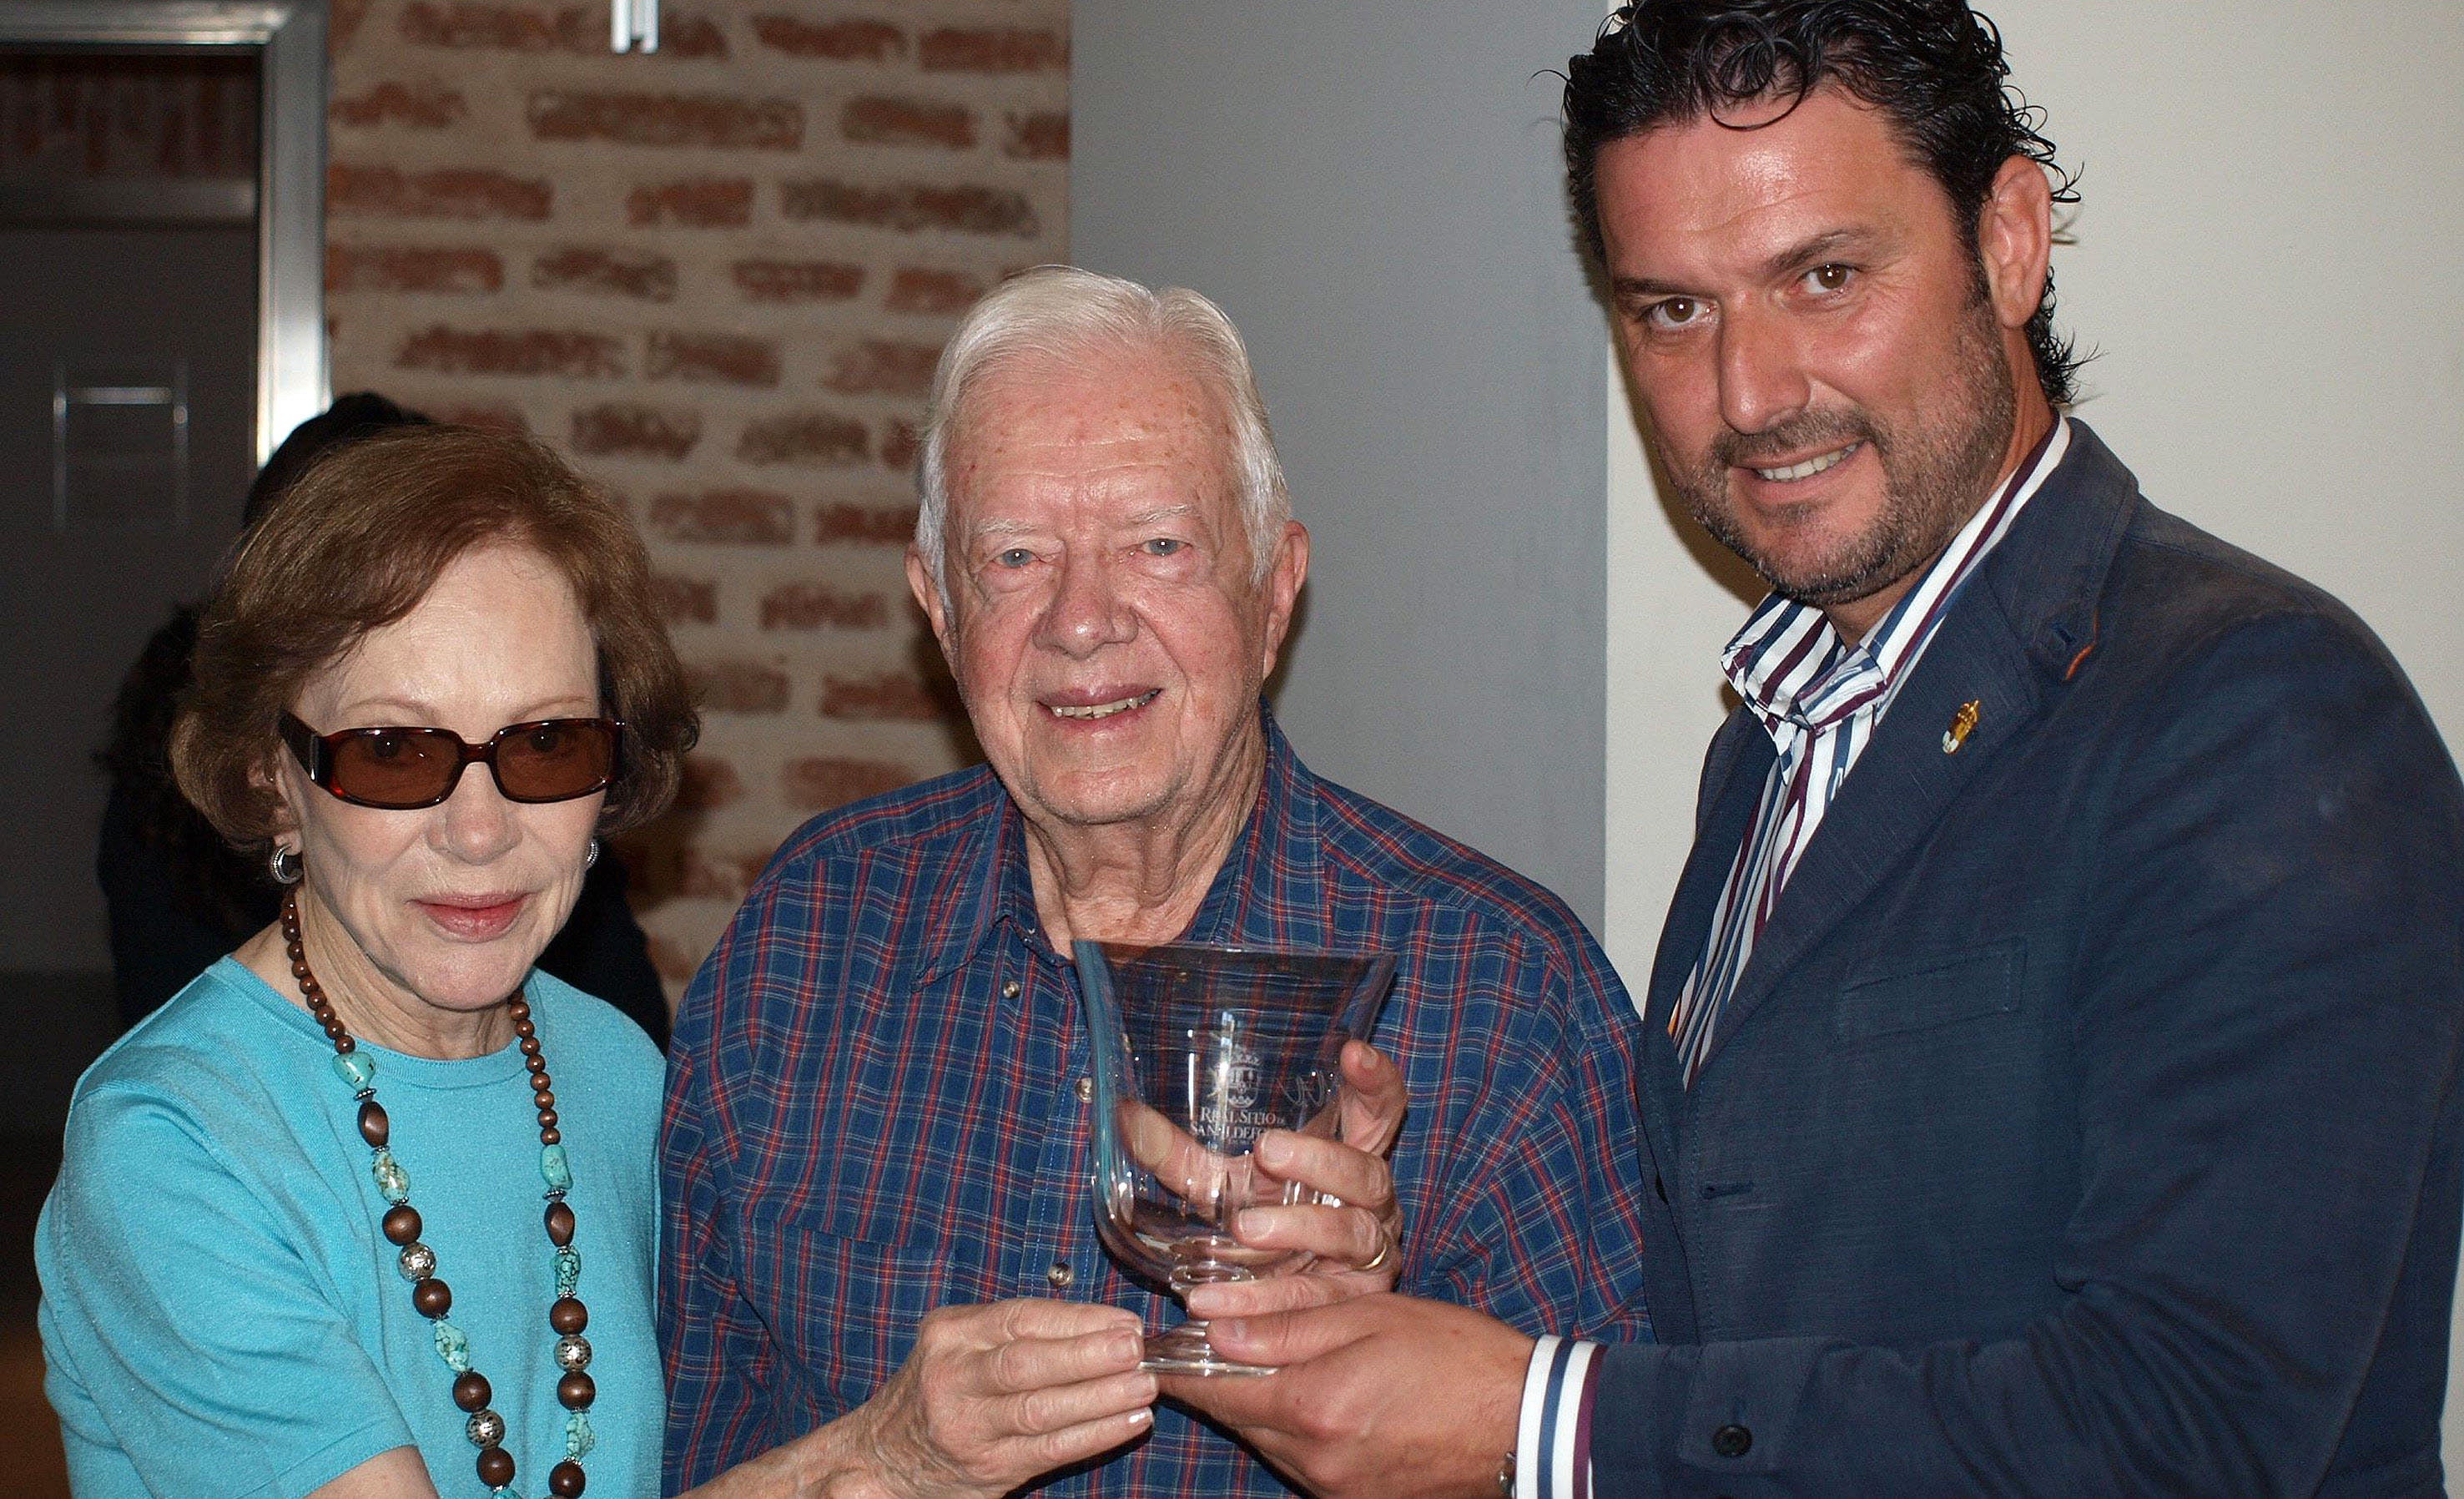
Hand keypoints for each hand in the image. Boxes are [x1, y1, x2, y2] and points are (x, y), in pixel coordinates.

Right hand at [837, 1299, 1155, 1498]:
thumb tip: (1108, 1324)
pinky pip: (1048, 1450)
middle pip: (1027, 1363)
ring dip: (1100, 1398)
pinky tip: (1130, 1421)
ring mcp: (967, 1427)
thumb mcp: (963, 1344)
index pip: (1022, 1319)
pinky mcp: (986, 1468)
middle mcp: (953, 1377)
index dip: (1079, 1319)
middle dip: (1088, 1355)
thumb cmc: (942, 1388)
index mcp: (951, 1334)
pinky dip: (1094, 1435)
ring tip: (1144, 1385)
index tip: (1124, 1321)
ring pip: (1040, 1410)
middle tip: (1136, 1349)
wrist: (883, 1455)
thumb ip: (1020, 1332)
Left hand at [1158, 1293, 1529, 1498]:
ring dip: (1266, 1407)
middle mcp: (1315, 1460)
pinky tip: (1331, 1401)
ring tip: (1290, 1365)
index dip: (1184, 1365)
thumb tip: (1213, 1328)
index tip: (1165, 1346)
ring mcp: (1336, 1489)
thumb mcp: (1372, 1318)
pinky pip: (1306, 1464)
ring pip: (1271, 1443)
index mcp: (1313, 1406)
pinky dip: (1302, 1433)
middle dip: (1227, 1383)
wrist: (1528, 1423)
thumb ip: (1288, 1325)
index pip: (1216, 1391)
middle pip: (1239, 1420)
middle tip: (1224, 1341)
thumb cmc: (1458, 1357)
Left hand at [1189, 1040, 1408, 1319]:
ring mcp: (1369, 1253)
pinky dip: (1268, 1302)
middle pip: (1365, 1170)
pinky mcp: (1353, 1303)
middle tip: (1268, 1150)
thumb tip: (1125, 1117)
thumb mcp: (1219, 1183)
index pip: (1380, 1109)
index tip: (1351, 1054)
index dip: (1374, 1081)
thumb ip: (1178, 1154)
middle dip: (1320, 1159)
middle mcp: (1369, 1201)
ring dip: (1298, 1229)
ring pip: (1350, 1234)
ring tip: (1244, 1230)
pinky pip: (1319, 1300)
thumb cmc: (1257, 1221)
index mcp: (1348, 1156)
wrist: (1272, 1303)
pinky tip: (1225, 1307)